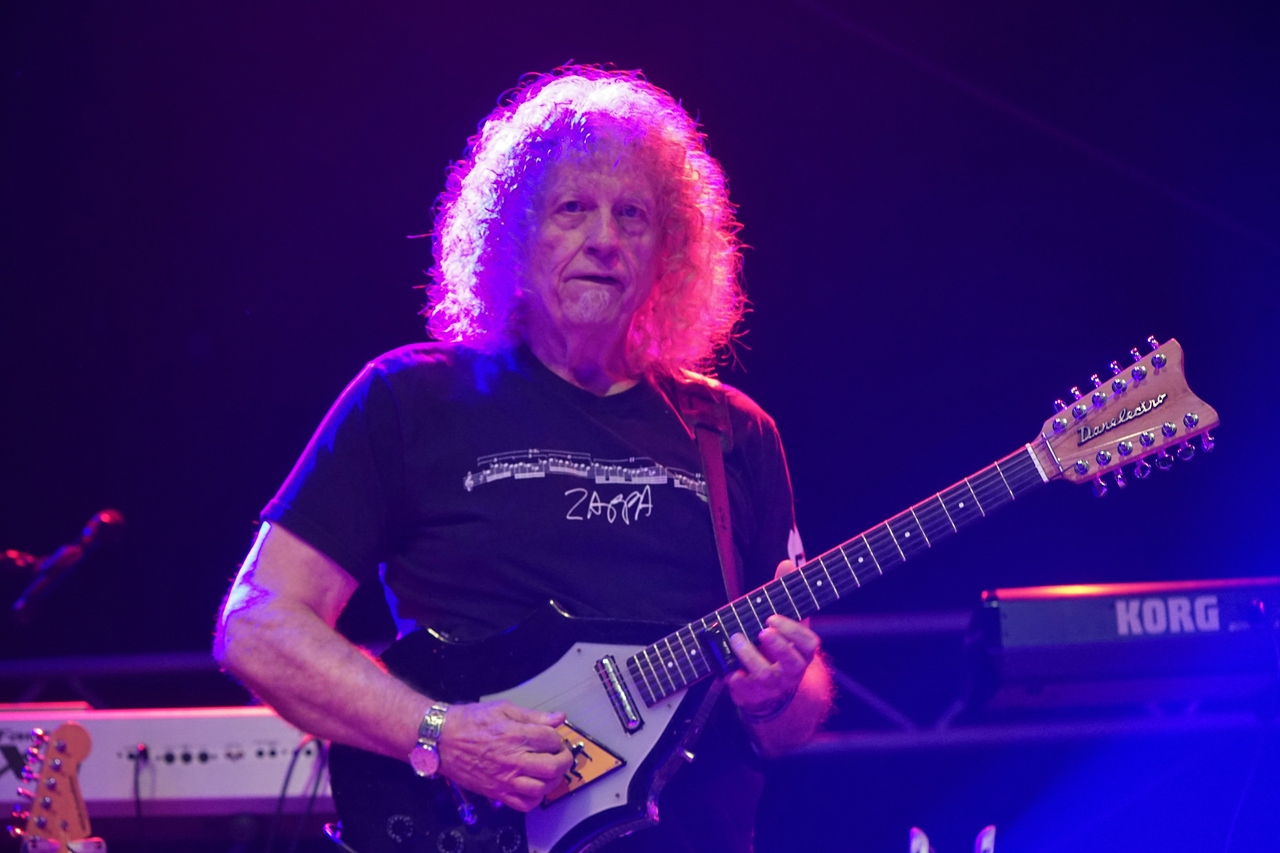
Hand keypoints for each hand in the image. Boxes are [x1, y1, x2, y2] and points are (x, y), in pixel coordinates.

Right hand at [436, 700, 572, 810]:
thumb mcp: (503, 709)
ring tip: (550, 769)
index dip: (557, 737)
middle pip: (553, 767)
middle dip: (564, 759)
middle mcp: (514, 760)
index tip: (553, 736)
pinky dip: (535, 798)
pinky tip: (535, 786)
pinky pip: (524, 804)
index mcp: (516, 736)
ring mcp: (506, 780)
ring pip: (542, 788)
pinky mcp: (497, 793)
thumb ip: (533, 716)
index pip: (552, 740)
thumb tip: (559, 718)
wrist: (442, 741)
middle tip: (560, 753)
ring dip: (553, 779)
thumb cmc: (471, 721)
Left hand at [725, 560, 820, 719]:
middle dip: (777, 646)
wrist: (770, 689)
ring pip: (766, 676)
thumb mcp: (783, 621)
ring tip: (736, 639)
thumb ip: (784, 594)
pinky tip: (729, 670)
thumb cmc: (777, 646)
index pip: (808, 643)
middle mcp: (791, 671)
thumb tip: (787, 563)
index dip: (792, 631)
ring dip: (750, 657)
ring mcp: (773, 685)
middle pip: (791, 662)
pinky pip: (745, 690)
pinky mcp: (753, 694)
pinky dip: (736, 681)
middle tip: (761, 630)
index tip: (772, 618)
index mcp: (803, 652)